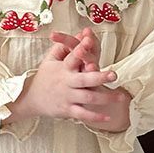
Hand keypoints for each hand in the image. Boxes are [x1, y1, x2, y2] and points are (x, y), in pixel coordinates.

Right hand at [7, 30, 130, 126]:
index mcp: (63, 68)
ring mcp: (67, 97)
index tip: (89, 39)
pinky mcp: (68, 110)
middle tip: (114, 74)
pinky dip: (95, 117)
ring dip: (105, 98)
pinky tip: (108, 117)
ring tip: (121, 97)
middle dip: (99, 77)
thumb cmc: (46, 76)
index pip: (72, 56)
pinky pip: (83, 114)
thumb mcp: (50, 59)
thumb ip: (65, 47)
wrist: (32, 98)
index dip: (80, 47)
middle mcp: (66, 82)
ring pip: (88, 98)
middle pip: (84, 80)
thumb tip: (80, 34)